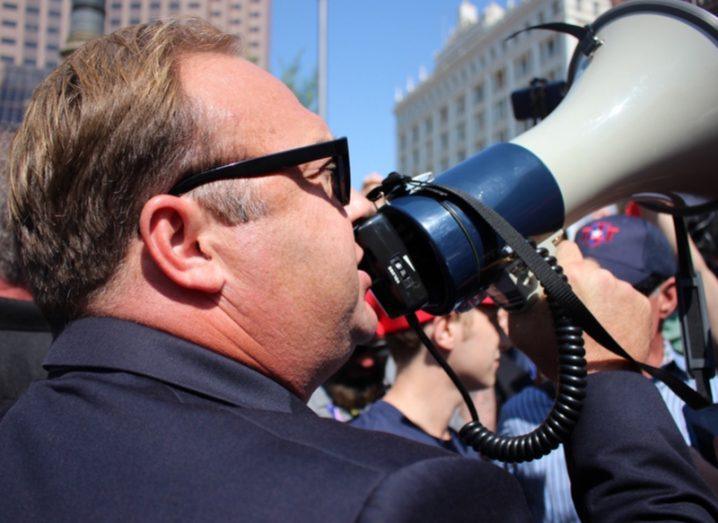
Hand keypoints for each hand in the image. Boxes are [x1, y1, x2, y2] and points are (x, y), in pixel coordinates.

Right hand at [507, 241, 651, 380]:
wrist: (599, 385)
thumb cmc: (557, 358)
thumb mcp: (520, 329)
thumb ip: (517, 300)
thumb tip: (514, 286)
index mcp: (569, 276)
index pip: (565, 247)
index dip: (559, 260)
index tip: (556, 275)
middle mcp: (600, 275)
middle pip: (587, 266)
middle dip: (579, 281)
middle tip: (572, 306)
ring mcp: (624, 289)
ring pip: (606, 282)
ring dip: (599, 295)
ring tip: (592, 322)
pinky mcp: (642, 303)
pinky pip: (625, 296)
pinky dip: (617, 307)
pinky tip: (608, 327)